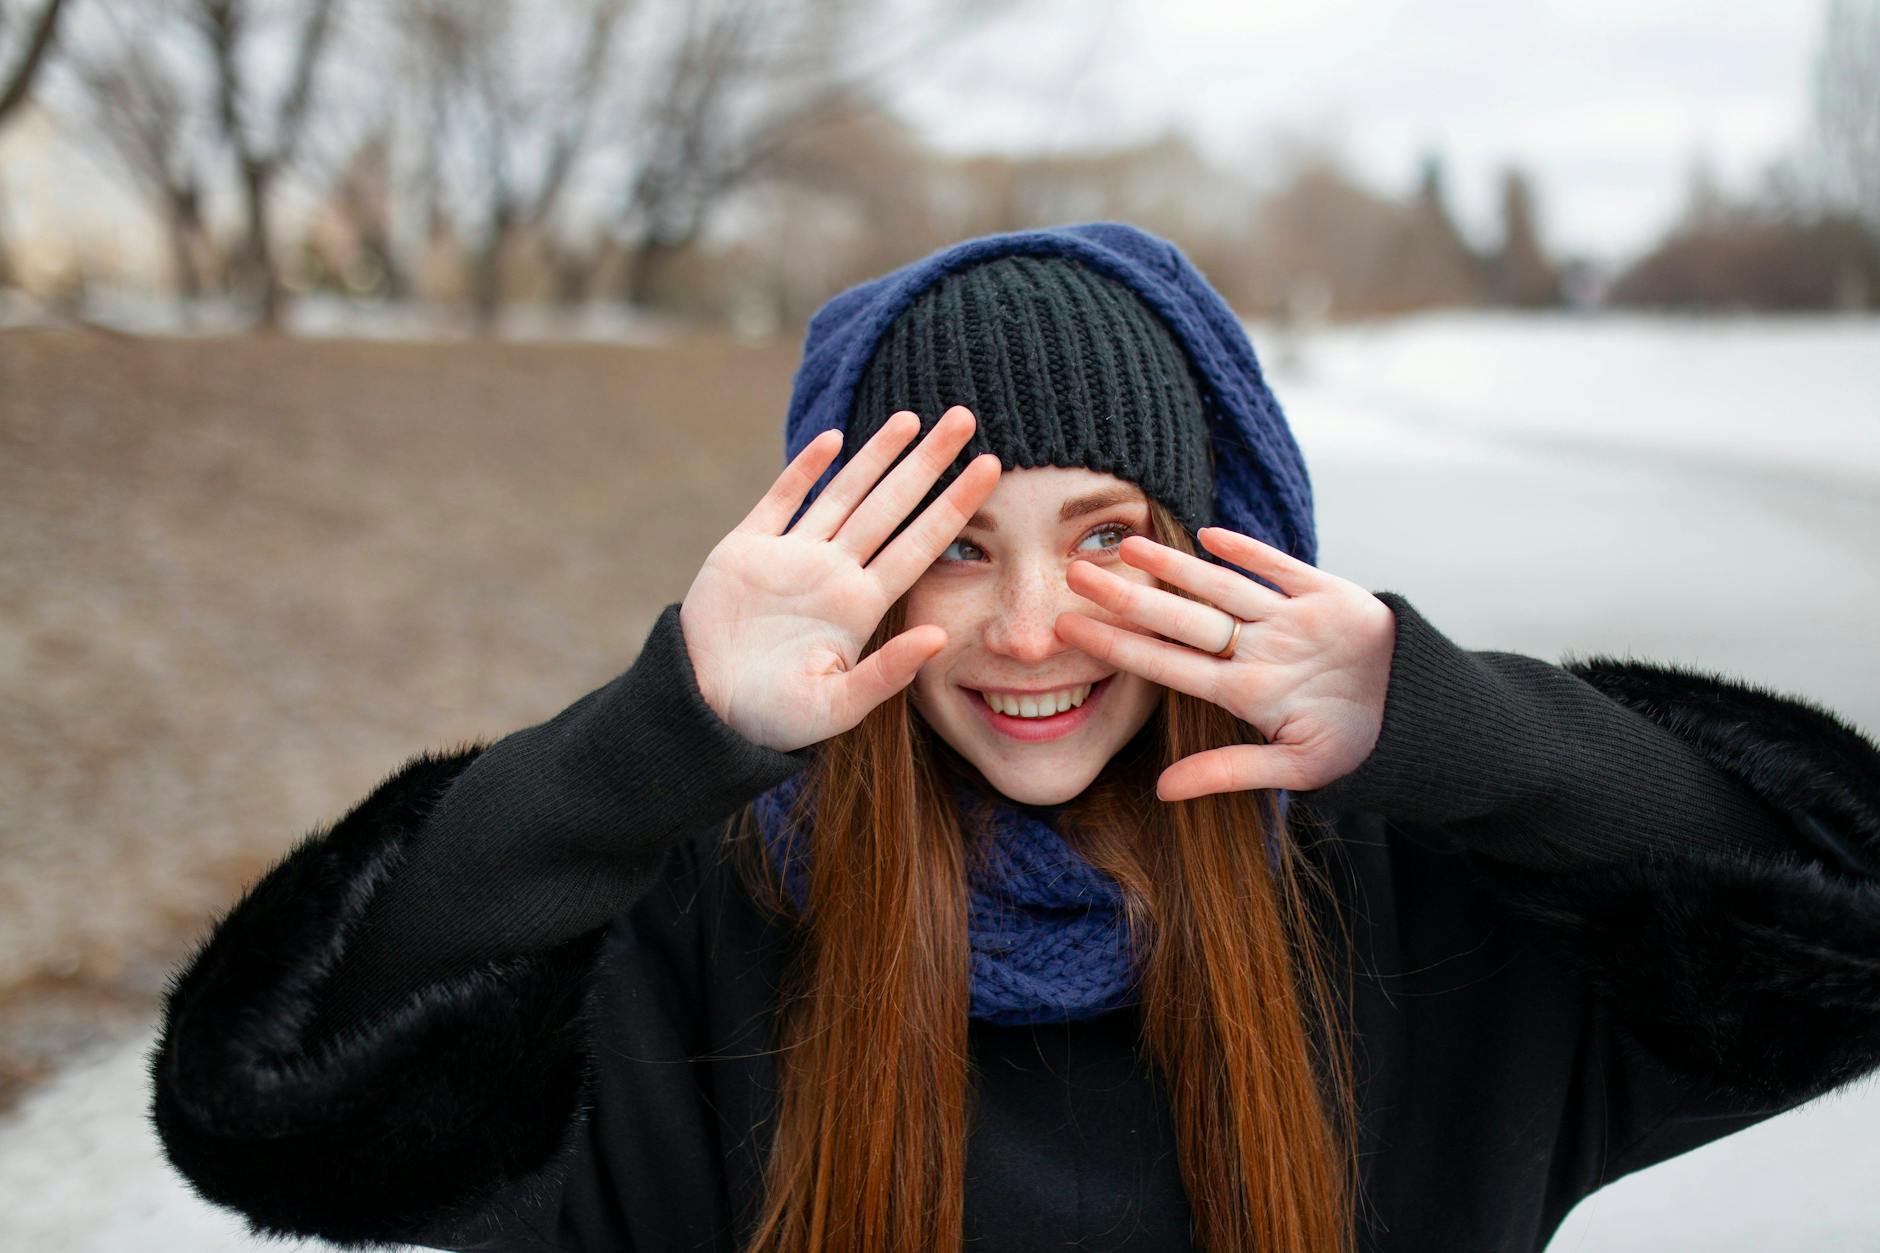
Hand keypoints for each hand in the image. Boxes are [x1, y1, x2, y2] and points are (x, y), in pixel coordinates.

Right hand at [680, 406, 1000, 753]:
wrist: (704, 710)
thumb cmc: (773, 718)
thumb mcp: (836, 706)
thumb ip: (887, 673)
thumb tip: (940, 636)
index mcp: (860, 606)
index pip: (920, 544)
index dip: (955, 505)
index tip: (991, 468)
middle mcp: (834, 573)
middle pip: (891, 505)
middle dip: (927, 461)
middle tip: (965, 416)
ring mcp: (791, 556)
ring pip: (844, 493)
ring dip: (876, 455)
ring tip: (911, 417)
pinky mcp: (746, 549)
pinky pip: (780, 499)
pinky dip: (804, 469)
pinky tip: (833, 439)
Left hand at [1055, 527, 1395, 801]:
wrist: (1420, 717)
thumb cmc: (1355, 744)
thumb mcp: (1296, 767)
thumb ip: (1230, 772)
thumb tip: (1162, 792)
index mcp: (1245, 691)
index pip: (1168, 664)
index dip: (1119, 646)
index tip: (1070, 631)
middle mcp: (1257, 650)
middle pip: (1182, 619)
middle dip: (1129, 598)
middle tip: (1074, 575)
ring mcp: (1289, 620)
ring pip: (1222, 588)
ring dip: (1177, 567)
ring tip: (1128, 544)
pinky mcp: (1329, 595)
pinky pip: (1283, 569)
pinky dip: (1250, 553)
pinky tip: (1210, 536)